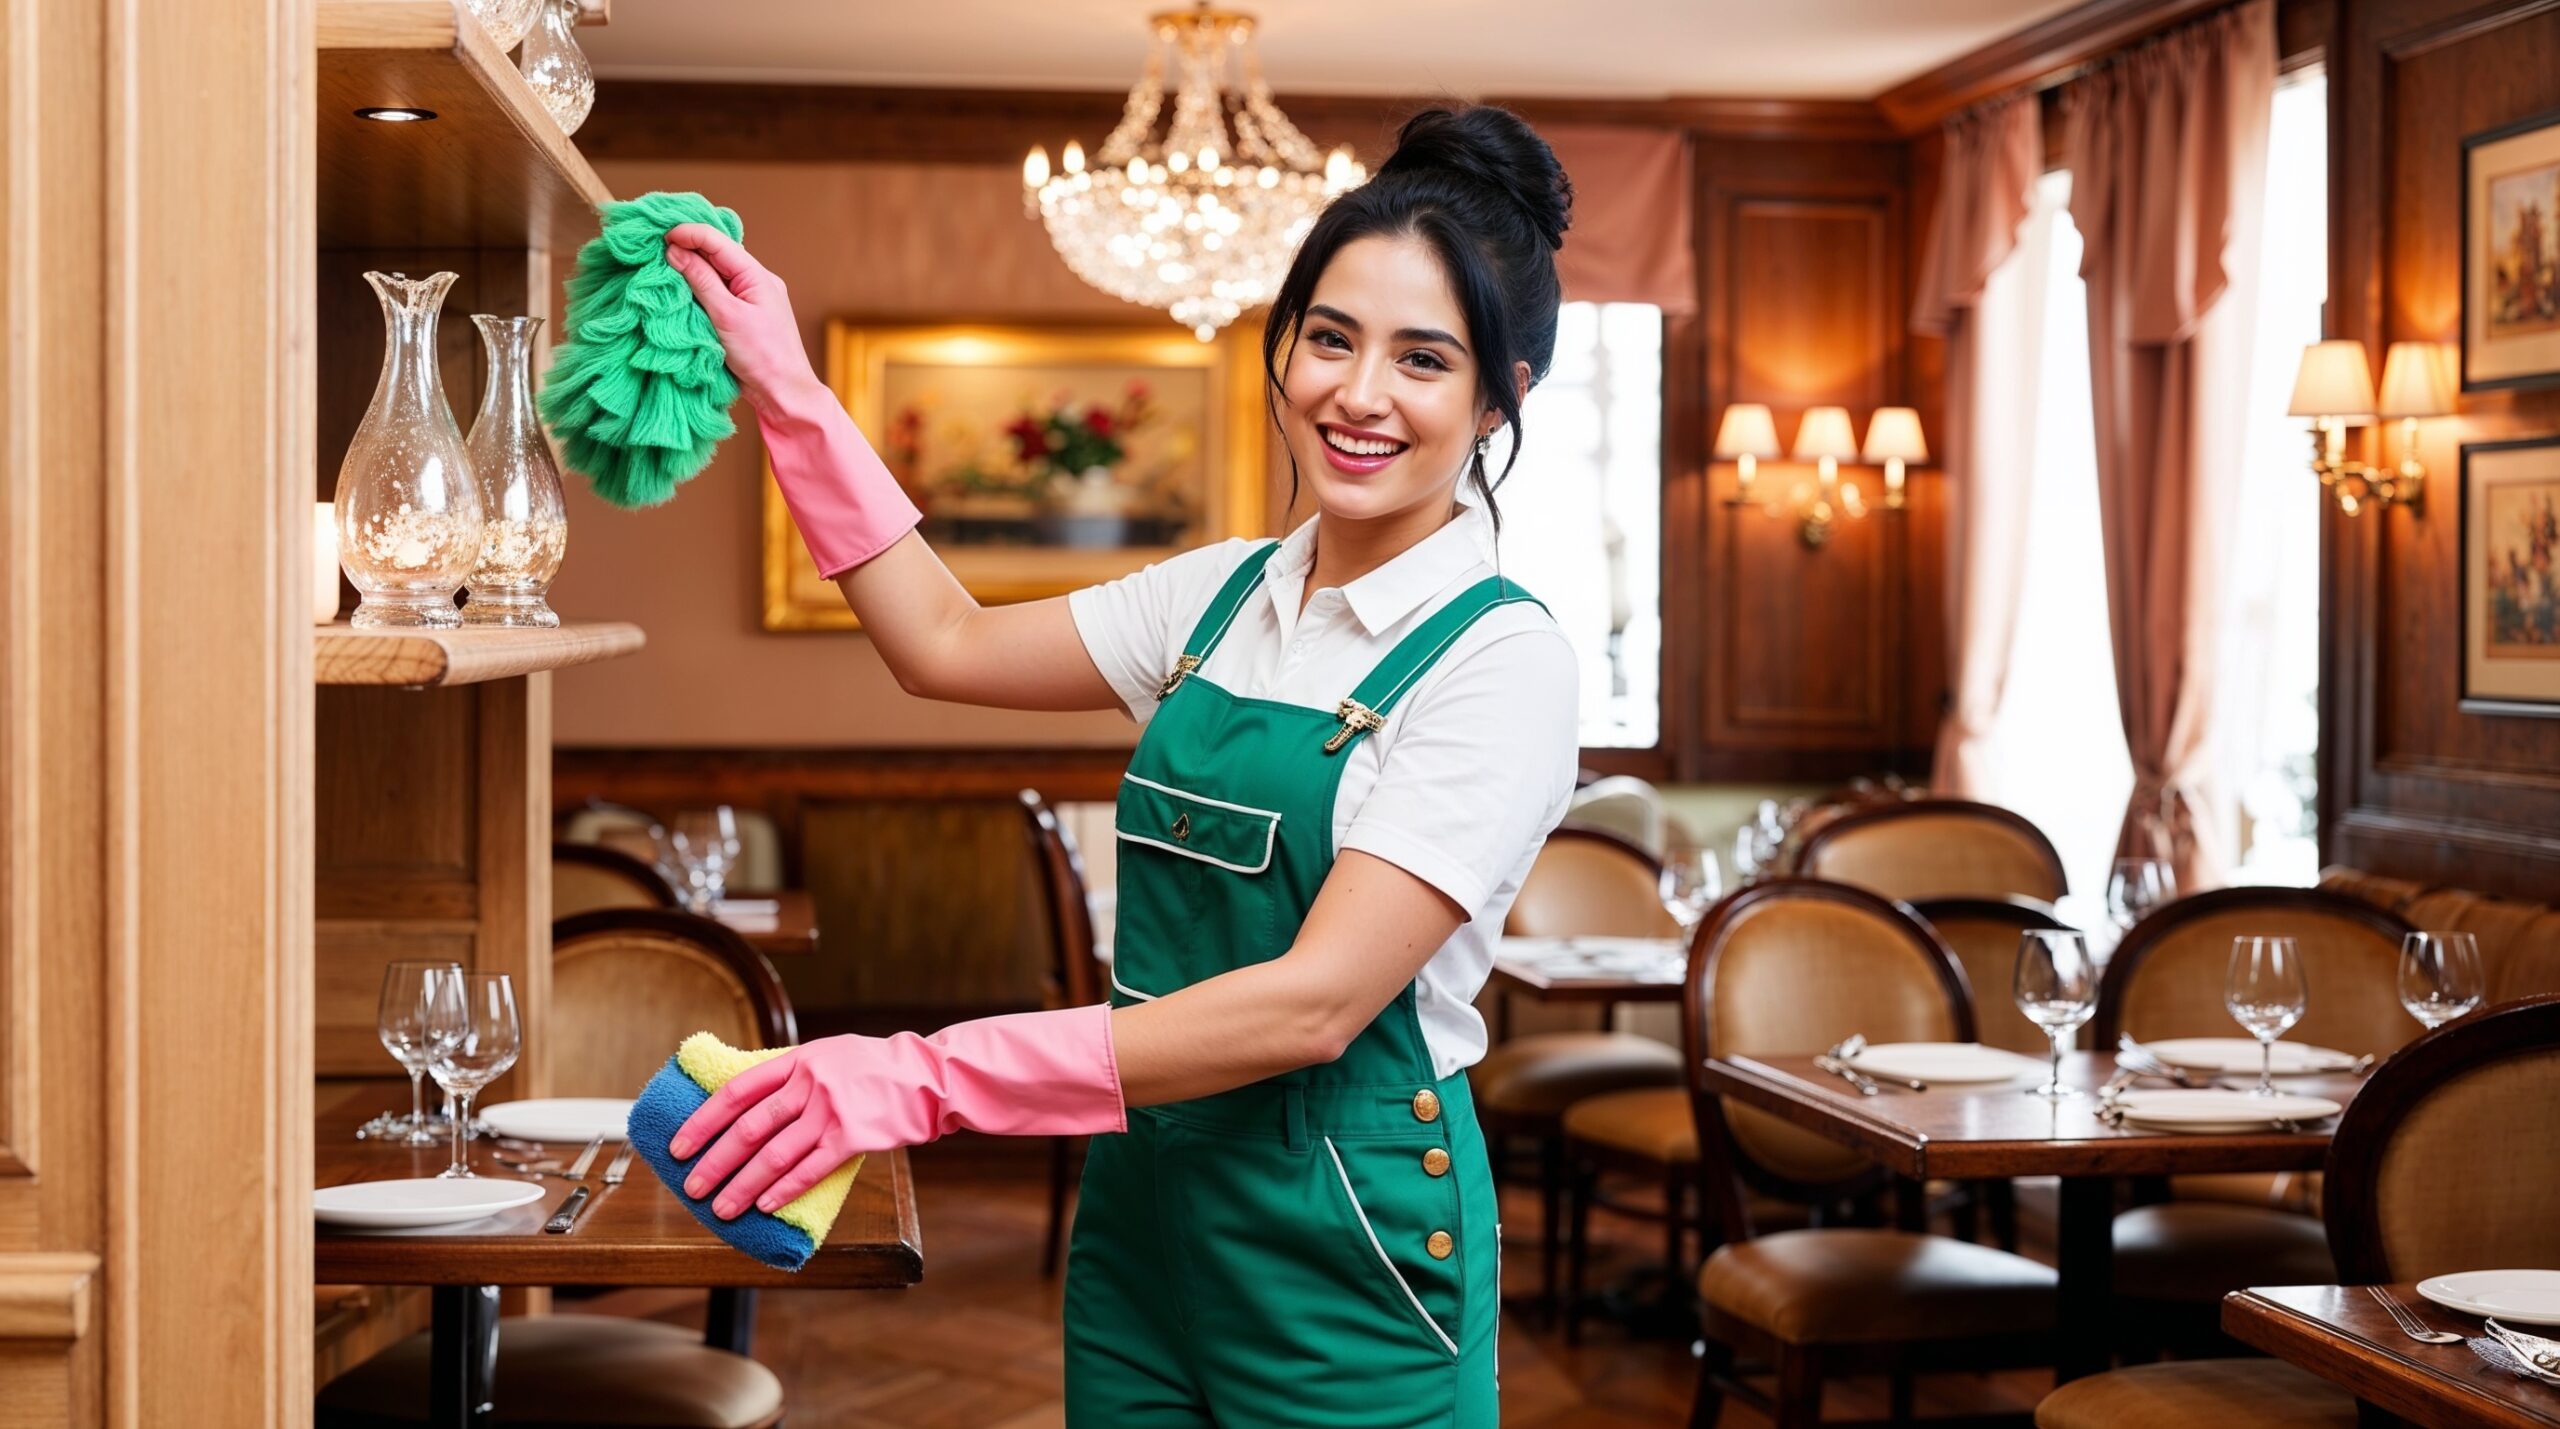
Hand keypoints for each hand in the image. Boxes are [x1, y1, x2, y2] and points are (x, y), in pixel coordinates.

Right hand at [662, 224, 826, 415]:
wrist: (784, 392)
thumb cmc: (762, 356)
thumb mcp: (726, 315)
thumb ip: (701, 281)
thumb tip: (675, 251)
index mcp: (757, 275)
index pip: (718, 241)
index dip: (688, 233)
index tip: (660, 237)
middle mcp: (756, 280)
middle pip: (716, 253)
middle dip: (687, 248)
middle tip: (655, 249)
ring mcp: (751, 298)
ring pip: (715, 273)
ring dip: (690, 269)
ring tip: (662, 267)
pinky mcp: (744, 315)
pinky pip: (718, 292)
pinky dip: (698, 289)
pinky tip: (681, 290)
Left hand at [669, 1035, 878, 1219]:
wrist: (927, 1076)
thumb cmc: (872, 1069)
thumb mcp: (827, 1056)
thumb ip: (791, 1076)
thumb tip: (745, 1106)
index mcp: (798, 1060)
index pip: (737, 1092)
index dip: (703, 1121)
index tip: (680, 1145)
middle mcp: (810, 1084)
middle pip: (749, 1128)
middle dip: (715, 1162)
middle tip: (692, 1186)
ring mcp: (831, 1111)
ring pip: (774, 1155)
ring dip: (742, 1185)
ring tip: (722, 1208)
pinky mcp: (853, 1137)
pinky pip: (809, 1169)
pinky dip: (783, 1190)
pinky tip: (764, 1206)